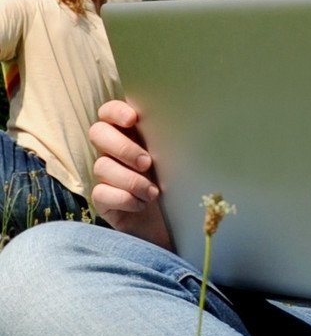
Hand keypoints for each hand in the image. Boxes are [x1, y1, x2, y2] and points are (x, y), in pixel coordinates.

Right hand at [91, 100, 171, 248]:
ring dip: (131, 180)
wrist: (174, 224)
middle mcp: (114, 150)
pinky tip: (141, 205)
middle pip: (97, 133)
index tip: (133, 119)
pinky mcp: (102, 199)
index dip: (116, 111)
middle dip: (124, 147)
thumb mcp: (178, 157)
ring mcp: (105, 175)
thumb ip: (171, 138)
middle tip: (148, 163)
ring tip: (154, 193)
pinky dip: (124, 199)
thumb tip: (188, 119)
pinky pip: (100, 193)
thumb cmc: (179, 183)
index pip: (109, 111)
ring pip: (101, 166)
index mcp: (132, 133)